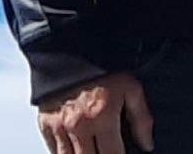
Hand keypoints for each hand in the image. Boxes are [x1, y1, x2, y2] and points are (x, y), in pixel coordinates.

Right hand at [38, 70, 153, 153]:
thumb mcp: (131, 88)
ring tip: (93, 150)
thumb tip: (147, 144)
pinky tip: (77, 150)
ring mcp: (60, 128)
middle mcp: (79, 127)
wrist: (70, 49)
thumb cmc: (103, 68)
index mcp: (102, 119)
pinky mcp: (45, 124)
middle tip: (107, 149)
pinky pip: (53, 152)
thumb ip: (141, 118)